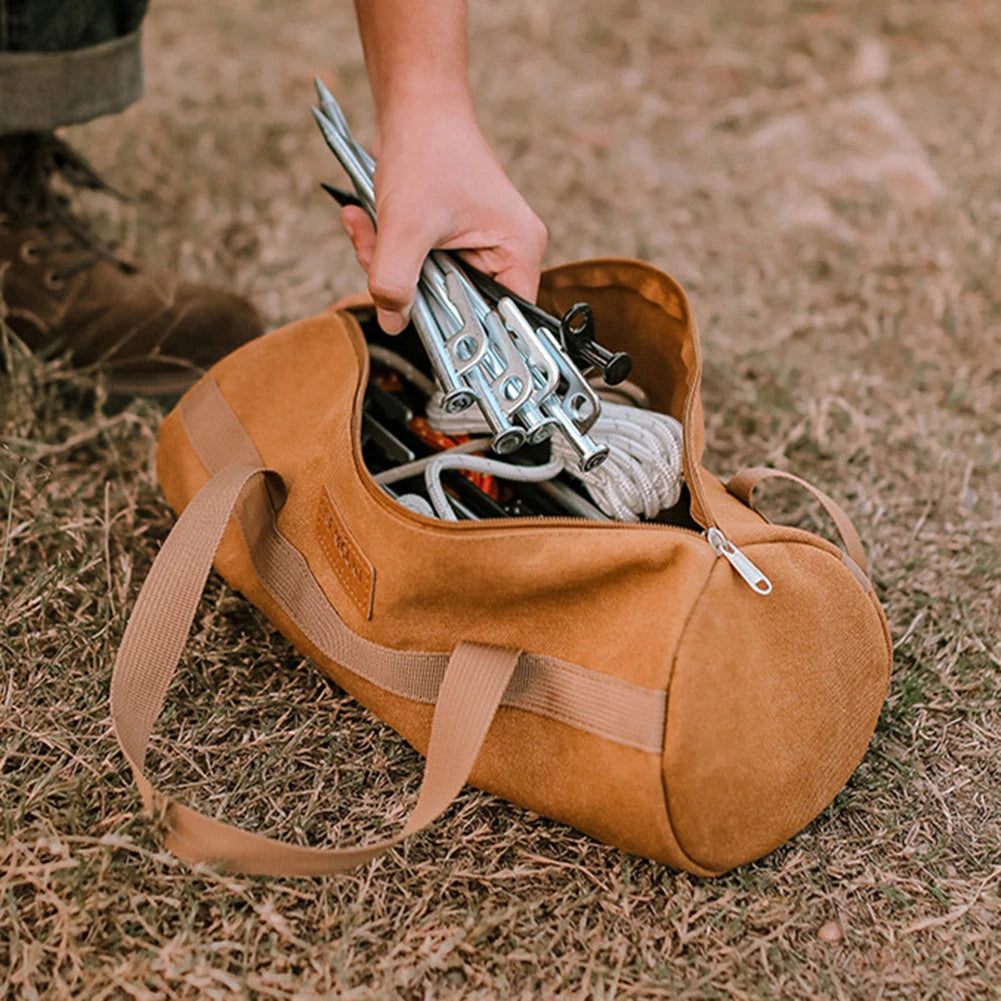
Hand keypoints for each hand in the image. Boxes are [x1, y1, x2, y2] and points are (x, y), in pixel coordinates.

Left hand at [340, 108, 546, 333]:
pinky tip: (361, 220)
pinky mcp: (453, 239)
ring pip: (432, 287)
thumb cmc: (426, 151)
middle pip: (462, 307)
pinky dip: (387, 250)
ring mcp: (479, 246)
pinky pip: (418, 266)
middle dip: (410, 289)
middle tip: (376, 261)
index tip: (430, 334)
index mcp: (518, 251)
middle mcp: (506, 253)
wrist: (414, 105)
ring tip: (365, 230)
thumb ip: (395, 281)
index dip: (469, 335)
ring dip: (389, 266)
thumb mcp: (405, 225)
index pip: (507, 321)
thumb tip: (393, 322)